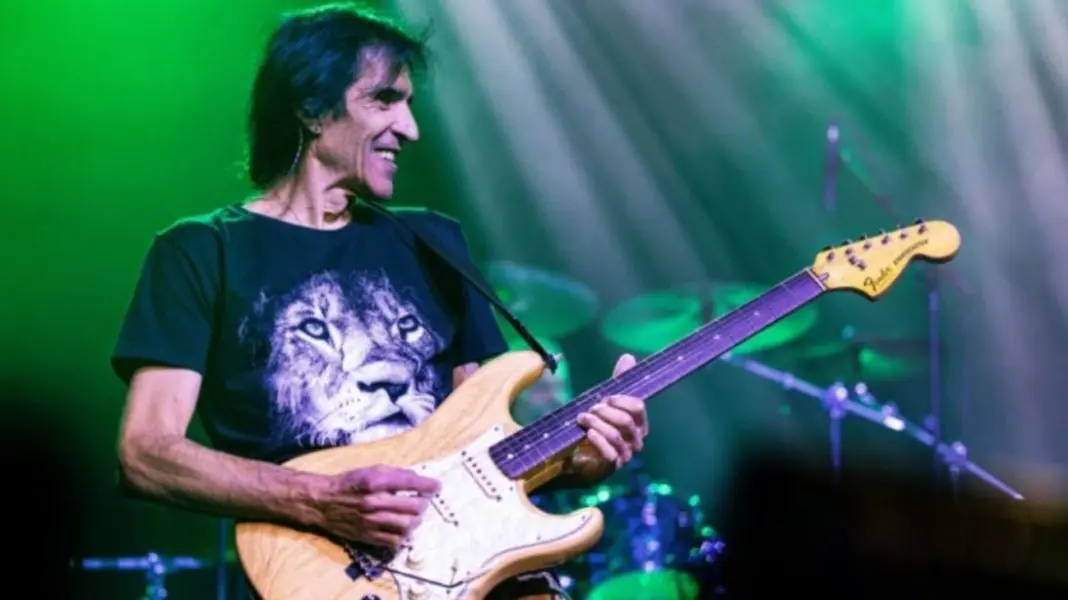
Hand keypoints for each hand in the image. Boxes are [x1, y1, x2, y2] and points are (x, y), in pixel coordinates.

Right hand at [312, 465, 439, 549]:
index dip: (428, 485)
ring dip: (416, 520)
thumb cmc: (349, 483)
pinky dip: (403, 535)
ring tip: (413, 516)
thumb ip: (394, 474)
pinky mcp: (368, 536)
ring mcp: (372, 521)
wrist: (323, 502)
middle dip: (423, 504)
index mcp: (376, 481)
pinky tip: (401, 528)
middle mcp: (375, 502)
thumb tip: (417, 479)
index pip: (410, 482)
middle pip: (414, 507)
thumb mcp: (371, 470)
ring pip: (408, 526)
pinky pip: (395, 541)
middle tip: (422, 501)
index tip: (436, 486)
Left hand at [575, 354, 647, 471]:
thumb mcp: (607, 402)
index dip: (621, 399)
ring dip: (598, 423)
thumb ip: (619, 382)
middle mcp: (635, 440)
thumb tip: (628, 356)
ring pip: (617, 436)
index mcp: (638, 422)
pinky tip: (589, 433)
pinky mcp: (611, 467)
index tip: (606, 397)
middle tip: (591, 408)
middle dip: (606, 411)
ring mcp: (625, 455)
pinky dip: (599, 441)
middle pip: (627, 421)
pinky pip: (610, 454)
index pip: (638, 407)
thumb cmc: (597, 425)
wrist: (577, 453)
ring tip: (582, 418)